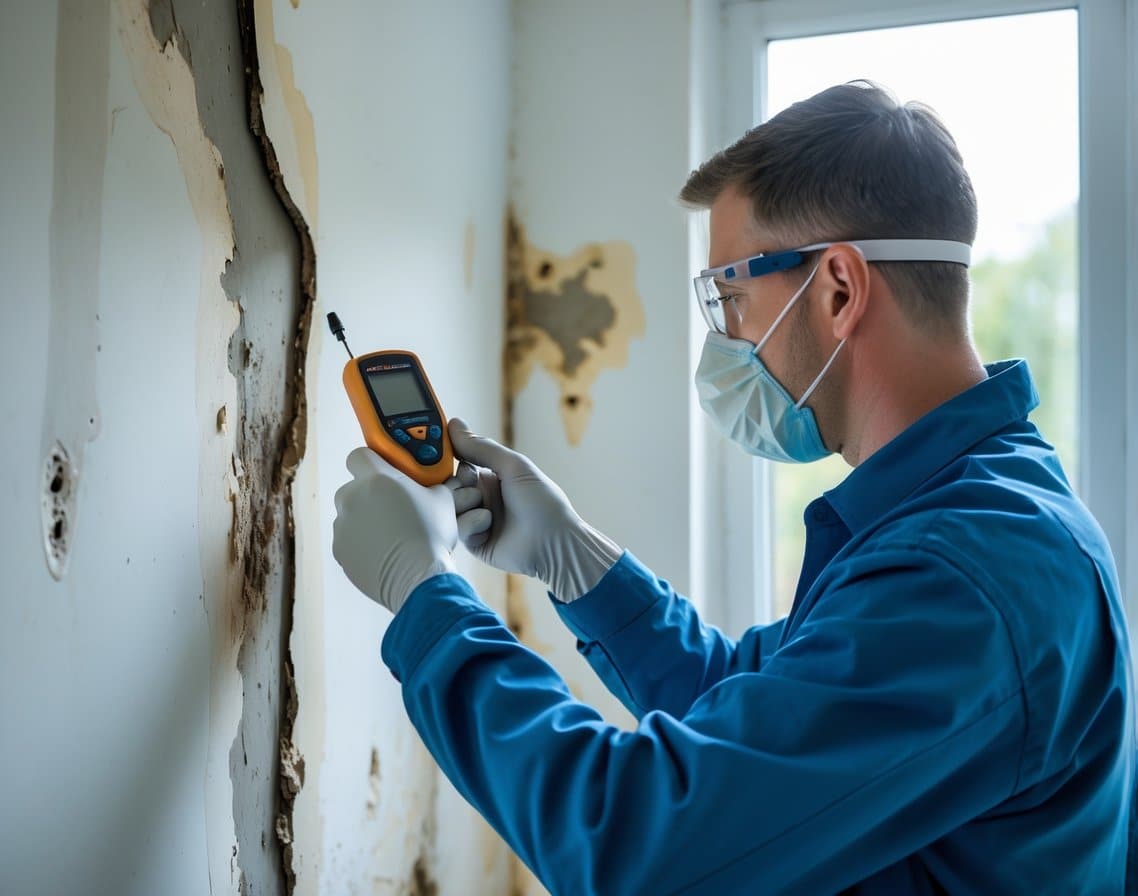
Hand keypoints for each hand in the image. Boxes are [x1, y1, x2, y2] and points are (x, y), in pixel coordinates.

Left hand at [333, 447, 457, 613]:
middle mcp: (352, 497)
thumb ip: (429, 485)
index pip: (359, 456)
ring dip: (365, 521)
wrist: (417, 577)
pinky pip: (348, 540)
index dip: (371, 462)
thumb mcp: (442, 500)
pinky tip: (384, 553)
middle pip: (353, 488)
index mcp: (376, 478)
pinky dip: (361, 544)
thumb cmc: (431, 534)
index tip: (384, 472)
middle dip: (369, 495)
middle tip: (393, 508)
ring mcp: (342, 525)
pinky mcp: (339, 550)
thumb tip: (431, 487)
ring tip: (391, 537)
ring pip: (350, 515)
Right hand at [444, 419, 620, 601]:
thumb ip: (482, 447)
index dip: (450, 458)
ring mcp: (478, 519)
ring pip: (450, 506)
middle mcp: (484, 496)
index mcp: (492, 476)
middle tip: (470, 485)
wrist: (552, 542)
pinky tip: (488, 526)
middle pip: (451, 484)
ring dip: (465, 504)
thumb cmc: (542, 502)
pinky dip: (470, 524)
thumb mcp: (513, 466)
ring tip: (485, 509)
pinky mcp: (475, 541)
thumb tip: (454, 424)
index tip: (437, 453)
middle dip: (457, 484)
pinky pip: (457, 528)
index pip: (460, 462)